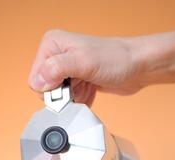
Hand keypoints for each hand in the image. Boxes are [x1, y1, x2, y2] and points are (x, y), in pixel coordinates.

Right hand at [28, 25, 174, 105]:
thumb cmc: (117, 59)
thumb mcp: (84, 63)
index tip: (69, 86)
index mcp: (52, 44)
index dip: (51, 89)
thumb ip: (57, 69)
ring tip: (89, 86)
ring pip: (60, 98)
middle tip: (81, 85)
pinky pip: (71, 100)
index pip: (36, 79)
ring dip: (75, 98)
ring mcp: (68, 68)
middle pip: (47, 90)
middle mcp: (57, 55)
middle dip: (64, 95)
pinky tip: (92, 91)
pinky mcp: (78, 80)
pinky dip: (82, 100)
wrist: (138, 66)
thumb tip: (38, 82)